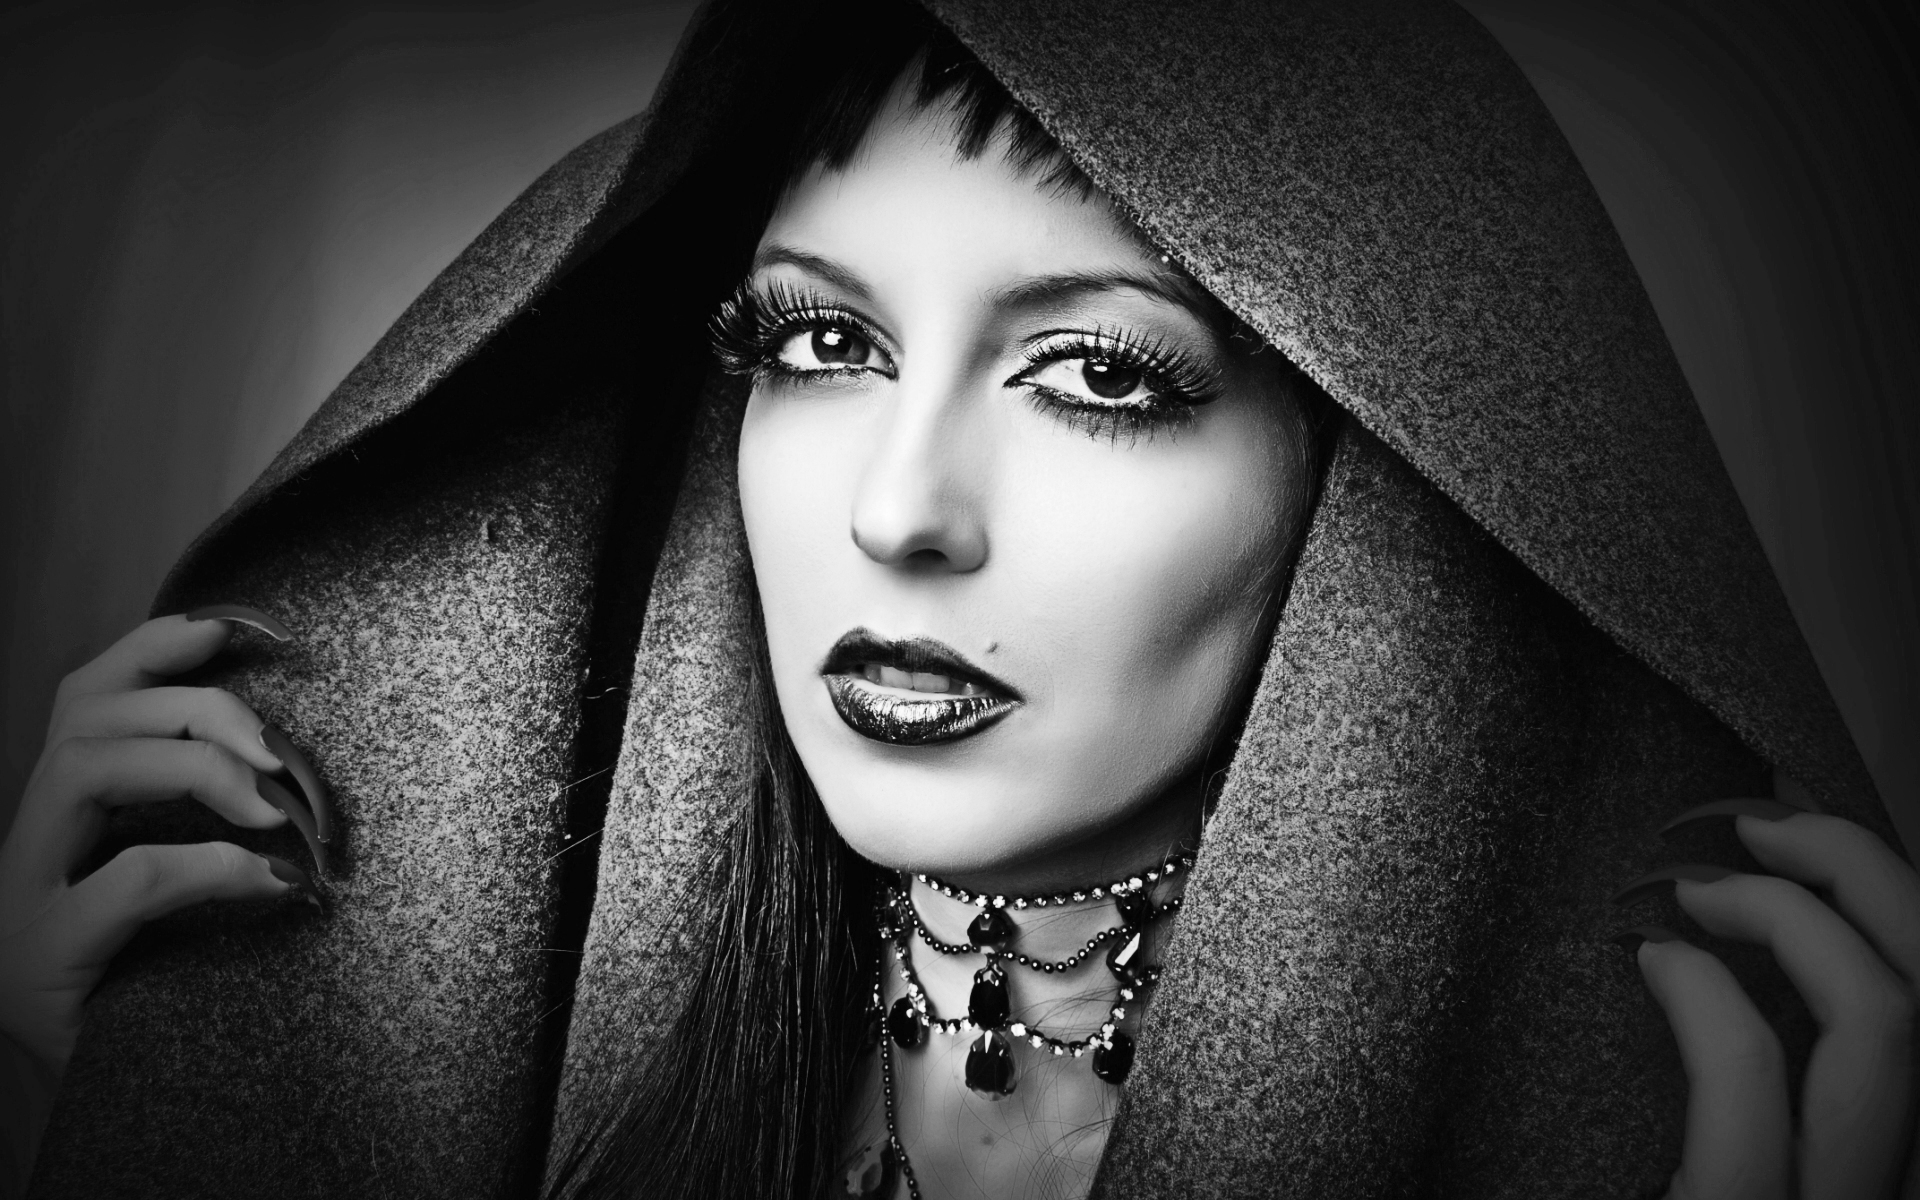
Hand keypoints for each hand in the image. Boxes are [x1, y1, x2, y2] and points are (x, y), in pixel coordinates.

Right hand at [0, 611, 323, 1080]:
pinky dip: (207, 867)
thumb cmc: (171, 996)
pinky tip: (272, 884)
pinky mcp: (37, 967)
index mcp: (58, 822)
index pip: (85, 692)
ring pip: (82, 768)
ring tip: (275, 809)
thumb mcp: (194, 892)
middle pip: (86, 714)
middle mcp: (22, 849)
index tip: (253, 627)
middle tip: (285, 756)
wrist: (124, 1117)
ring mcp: (17, 905)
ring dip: (197, 768)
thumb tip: (298, 758)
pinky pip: (123, 883)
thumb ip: (215, 820)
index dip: (161, 643)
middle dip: (198, 709)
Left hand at [1613, 795, 1919, 1198]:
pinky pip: (1752, 1085)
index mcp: (1867, 1148)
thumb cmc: (1611, 1183)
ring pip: (1883, 1025)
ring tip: (1697, 886)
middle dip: (1861, 872)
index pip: (1911, 988)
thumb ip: (1726, 1055)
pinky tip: (1659, 960)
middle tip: (1760, 823)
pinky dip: (1711, 997)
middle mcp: (1878, 1175)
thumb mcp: (1702, 1132)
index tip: (1795, 823)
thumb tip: (1698, 928)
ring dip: (1796, 919)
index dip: (1872, 887)